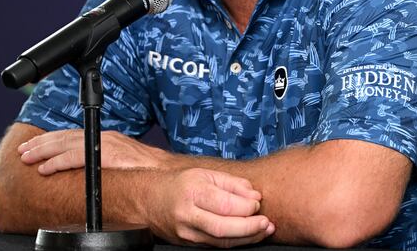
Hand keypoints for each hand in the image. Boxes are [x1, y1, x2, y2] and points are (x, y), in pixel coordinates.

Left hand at [18, 128, 168, 174]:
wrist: (164, 173)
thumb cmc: (145, 170)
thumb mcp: (121, 160)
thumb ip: (103, 160)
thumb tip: (86, 169)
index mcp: (105, 139)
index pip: (72, 136)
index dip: (51, 140)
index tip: (35, 145)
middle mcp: (103, 138)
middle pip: (65, 137)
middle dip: (41, 143)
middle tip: (23, 150)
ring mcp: (105, 145)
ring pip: (66, 145)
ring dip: (43, 151)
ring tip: (27, 158)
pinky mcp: (107, 155)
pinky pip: (77, 157)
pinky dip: (58, 162)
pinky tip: (45, 169)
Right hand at [146, 167, 274, 246]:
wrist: (149, 200)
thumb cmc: (181, 184)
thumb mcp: (206, 174)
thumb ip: (233, 184)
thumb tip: (255, 196)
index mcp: (193, 192)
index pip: (224, 205)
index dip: (246, 207)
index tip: (258, 203)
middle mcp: (187, 215)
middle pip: (223, 228)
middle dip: (249, 227)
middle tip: (267, 223)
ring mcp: (186, 233)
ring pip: (221, 241)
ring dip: (247, 238)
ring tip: (264, 230)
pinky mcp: (188, 244)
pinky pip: (216, 245)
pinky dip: (235, 241)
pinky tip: (249, 235)